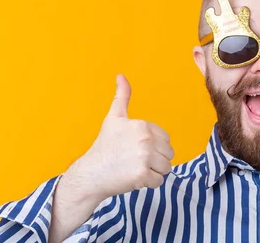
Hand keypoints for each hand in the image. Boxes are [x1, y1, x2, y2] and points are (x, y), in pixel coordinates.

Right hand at [64, 74, 174, 201]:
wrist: (91, 173)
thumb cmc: (104, 146)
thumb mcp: (114, 118)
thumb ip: (122, 96)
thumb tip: (121, 75)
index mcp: (143, 126)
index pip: (166, 140)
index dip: (154, 147)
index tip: (136, 149)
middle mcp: (145, 140)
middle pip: (169, 154)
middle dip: (156, 160)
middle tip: (135, 161)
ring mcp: (144, 158)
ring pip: (166, 168)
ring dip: (154, 172)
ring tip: (135, 169)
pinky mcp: (142, 175)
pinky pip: (158, 181)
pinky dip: (149, 184)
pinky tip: (134, 179)